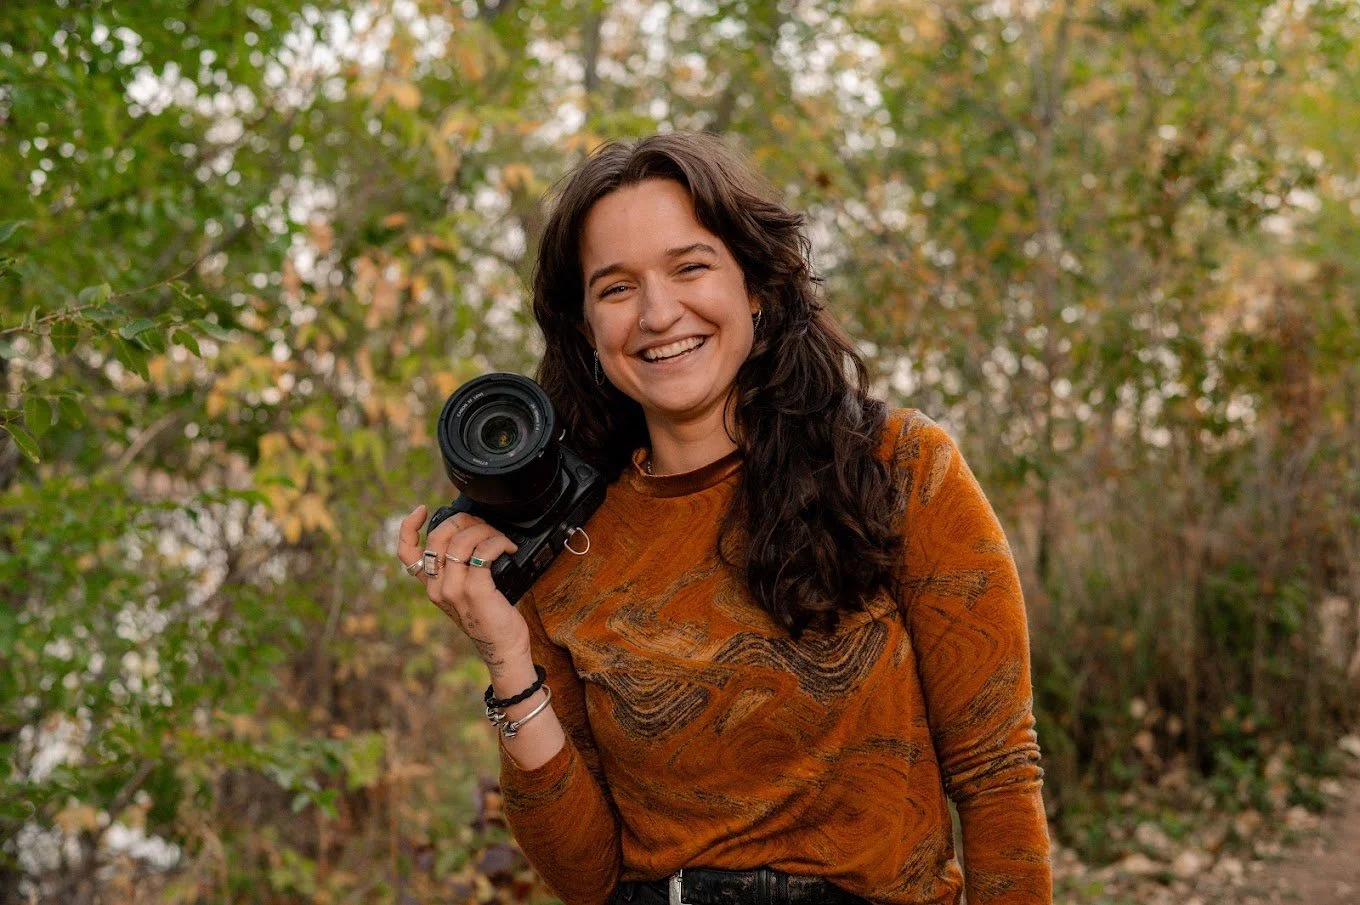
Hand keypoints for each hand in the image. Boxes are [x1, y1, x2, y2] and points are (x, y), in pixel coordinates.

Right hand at [396, 505, 530, 669]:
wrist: (503, 648)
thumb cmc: (490, 616)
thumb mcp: (464, 593)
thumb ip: (458, 571)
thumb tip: (471, 534)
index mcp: (432, 586)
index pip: (406, 553)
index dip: (408, 526)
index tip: (422, 509)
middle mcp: (437, 588)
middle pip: (438, 537)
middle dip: (463, 520)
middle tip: (484, 524)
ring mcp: (454, 590)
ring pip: (461, 541)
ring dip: (485, 531)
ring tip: (501, 538)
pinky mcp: (475, 591)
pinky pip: (483, 553)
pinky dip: (497, 542)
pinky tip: (508, 546)